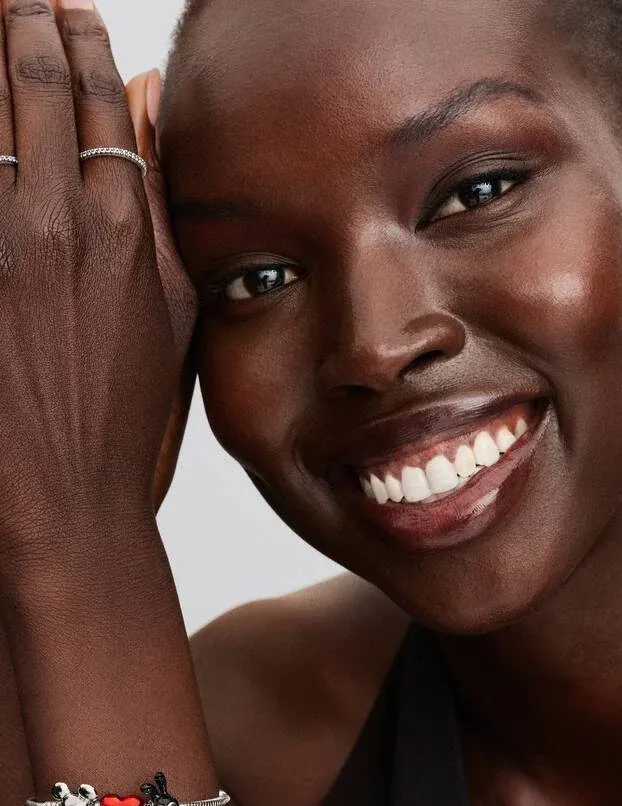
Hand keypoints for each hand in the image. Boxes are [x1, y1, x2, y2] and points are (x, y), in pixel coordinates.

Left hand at [0, 0, 196, 561]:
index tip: (63, 7)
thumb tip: (149, 118)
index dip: (78, 41)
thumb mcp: (168, 318)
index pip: (100, 105)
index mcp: (125, 234)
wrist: (65, 503)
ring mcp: (0, 248)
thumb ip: (160, 214)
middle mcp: (59, 225)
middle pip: (29, 87)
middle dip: (15, 22)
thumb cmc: (122, 424)